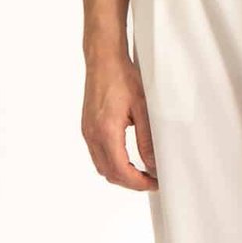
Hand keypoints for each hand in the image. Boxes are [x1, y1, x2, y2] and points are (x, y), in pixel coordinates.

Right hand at [82, 57, 158, 189]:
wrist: (103, 59)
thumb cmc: (123, 77)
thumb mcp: (143, 108)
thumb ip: (147, 139)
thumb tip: (153, 163)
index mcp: (106, 131)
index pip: (121, 171)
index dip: (138, 183)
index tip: (154, 183)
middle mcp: (92, 135)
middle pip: (109, 174)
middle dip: (131, 183)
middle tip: (151, 181)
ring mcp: (87, 132)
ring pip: (101, 167)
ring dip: (121, 174)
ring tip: (142, 172)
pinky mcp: (87, 127)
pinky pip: (97, 155)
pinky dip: (112, 163)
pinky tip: (127, 159)